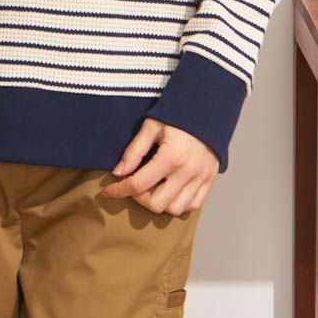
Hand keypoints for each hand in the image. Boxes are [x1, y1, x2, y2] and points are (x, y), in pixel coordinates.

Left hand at [101, 119, 218, 214]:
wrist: (206, 108)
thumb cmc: (177, 115)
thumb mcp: (151, 126)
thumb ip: (134, 151)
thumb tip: (118, 172)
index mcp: (171, 156)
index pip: (138, 184)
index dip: (119, 190)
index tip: (108, 191)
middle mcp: (187, 171)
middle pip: (157, 204)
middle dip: (139, 199)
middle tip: (134, 185)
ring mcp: (201, 178)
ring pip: (175, 209)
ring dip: (159, 203)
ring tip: (152, 187)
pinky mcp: (209, 180)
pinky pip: (193, 205)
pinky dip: (178, 204)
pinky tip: (169, 191)